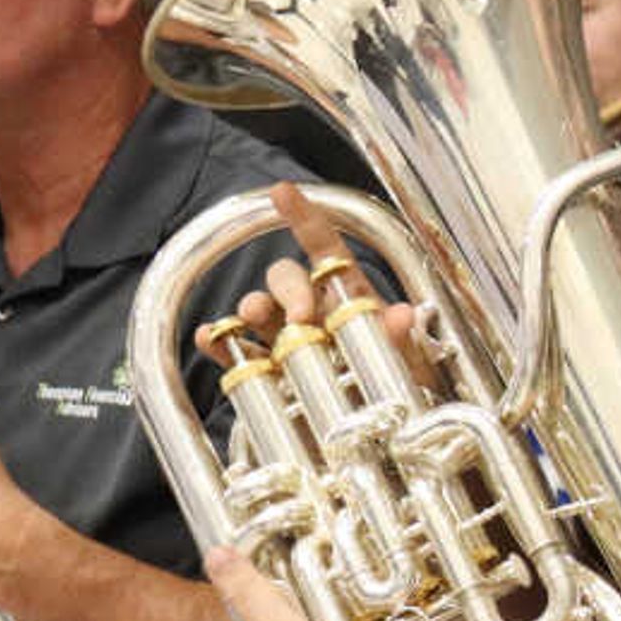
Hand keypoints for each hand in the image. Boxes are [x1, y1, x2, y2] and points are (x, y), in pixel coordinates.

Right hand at [208, 185, 437, 391]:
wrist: (379, 428)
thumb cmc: (397, 384)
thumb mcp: (410, 363)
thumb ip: (403, 340)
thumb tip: (402, 317)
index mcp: (349, 295)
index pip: (324, 247)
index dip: (303, 218)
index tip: (282, 192)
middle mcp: (312, 309)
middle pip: (287, 277)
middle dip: (289, 288)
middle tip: (302, 315)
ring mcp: (285, 337)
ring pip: (259, 308)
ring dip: (253, 307)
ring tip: (254, 315)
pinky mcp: (265, 372)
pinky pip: (235, 350)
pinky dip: (220, 341)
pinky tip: (210, 337)